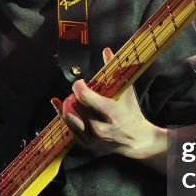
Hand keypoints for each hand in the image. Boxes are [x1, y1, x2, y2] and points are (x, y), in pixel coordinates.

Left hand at [51, 48, 166, 164]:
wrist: (136, 139)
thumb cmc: (131, 112)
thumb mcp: (127, 91)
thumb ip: (115, 70)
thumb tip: (106, 50)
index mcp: (110, 113)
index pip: (84, 96)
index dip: (78, 86)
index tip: (81, 82)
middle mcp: (99, 127)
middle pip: (75, 107)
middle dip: (74, 96)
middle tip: (80, 91)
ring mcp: (92, 138)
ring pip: (69, 118)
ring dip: (67, 106)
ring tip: (70, 98)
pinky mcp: (87, 144)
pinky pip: (69, 128)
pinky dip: (64, 115)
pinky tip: (60, 105)